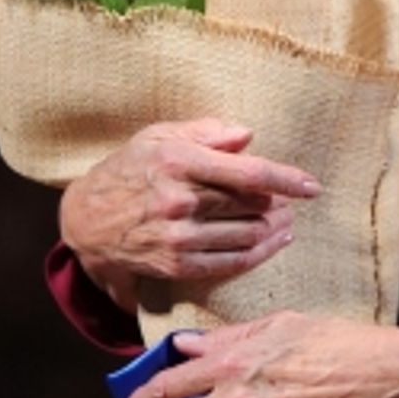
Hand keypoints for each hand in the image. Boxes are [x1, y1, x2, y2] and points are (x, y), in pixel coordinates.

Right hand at [59, 117, 321, 307]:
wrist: (86, 220)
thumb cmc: (129, 170)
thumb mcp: (158, 137)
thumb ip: (206, 132)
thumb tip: (247, 135)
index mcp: (177, 162)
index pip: (247, 172)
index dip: (286, 179)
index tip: (311, 185)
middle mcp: (179, 201)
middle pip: (251, 205)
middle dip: (279, 204)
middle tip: (290, 202)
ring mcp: (178, 237)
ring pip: (247, 235)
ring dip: (274, 230)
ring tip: (286, 222)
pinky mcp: (176, 265)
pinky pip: (231, 262)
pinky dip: (259, 253)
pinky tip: (272, 243)